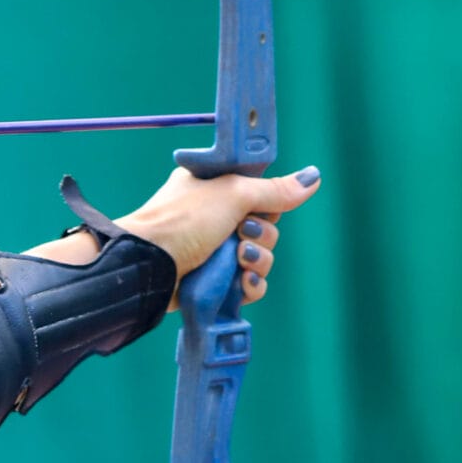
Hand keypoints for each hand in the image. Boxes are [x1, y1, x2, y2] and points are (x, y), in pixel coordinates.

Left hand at [115, 164, 319, 305]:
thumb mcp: (233, 194)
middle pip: (266, 227)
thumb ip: (274, 190)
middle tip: (241, 234)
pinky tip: (242, 283)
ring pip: (261, 257)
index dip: (266, 203)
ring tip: (239, 261)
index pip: (260, 193)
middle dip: (261, 235)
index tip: (257, 206)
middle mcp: (216, 218)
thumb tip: (313, 177)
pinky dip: (251, 284)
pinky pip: (250, 283)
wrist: (148, 265)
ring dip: (258, 261)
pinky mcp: (215, 280)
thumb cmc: (182, 221)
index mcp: (215, 188)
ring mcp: (215, 250)